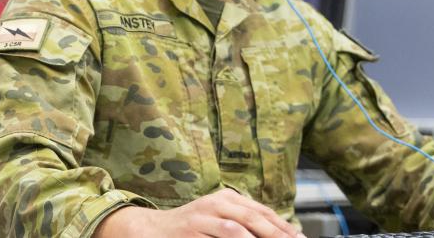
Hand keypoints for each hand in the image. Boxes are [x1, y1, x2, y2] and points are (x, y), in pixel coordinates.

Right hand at [94, 189, 305, 237]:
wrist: (150, 229)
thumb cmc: (191, 227)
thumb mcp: (219, 219)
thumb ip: (244, 224)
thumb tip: (278, 233)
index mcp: (228, 199)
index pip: (262, 213)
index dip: (283, 227)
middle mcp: (217, 204)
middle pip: (254, 219)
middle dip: (277, 234)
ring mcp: (202, 217)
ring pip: (236, 229)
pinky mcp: (190, 231)